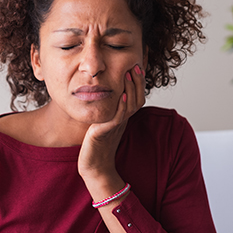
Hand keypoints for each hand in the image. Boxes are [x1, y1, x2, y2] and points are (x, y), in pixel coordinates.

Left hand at [78, 64, 145, 180]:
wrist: (94, 166)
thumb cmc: (96, 145)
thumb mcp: (104, 122)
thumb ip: (109, 110)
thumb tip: (109, 94)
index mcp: (123, 117)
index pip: (136, 97)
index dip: (138, 83)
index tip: (136, 66)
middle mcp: (123, 120)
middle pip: (137, 99)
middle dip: (137, 81)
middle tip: (136, 66)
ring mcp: (116, 126)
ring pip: (130, 105)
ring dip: (130, 89)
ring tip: (128, 74)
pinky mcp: (106, 132)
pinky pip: (118, 117)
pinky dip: (121, 106)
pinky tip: (120, 95)